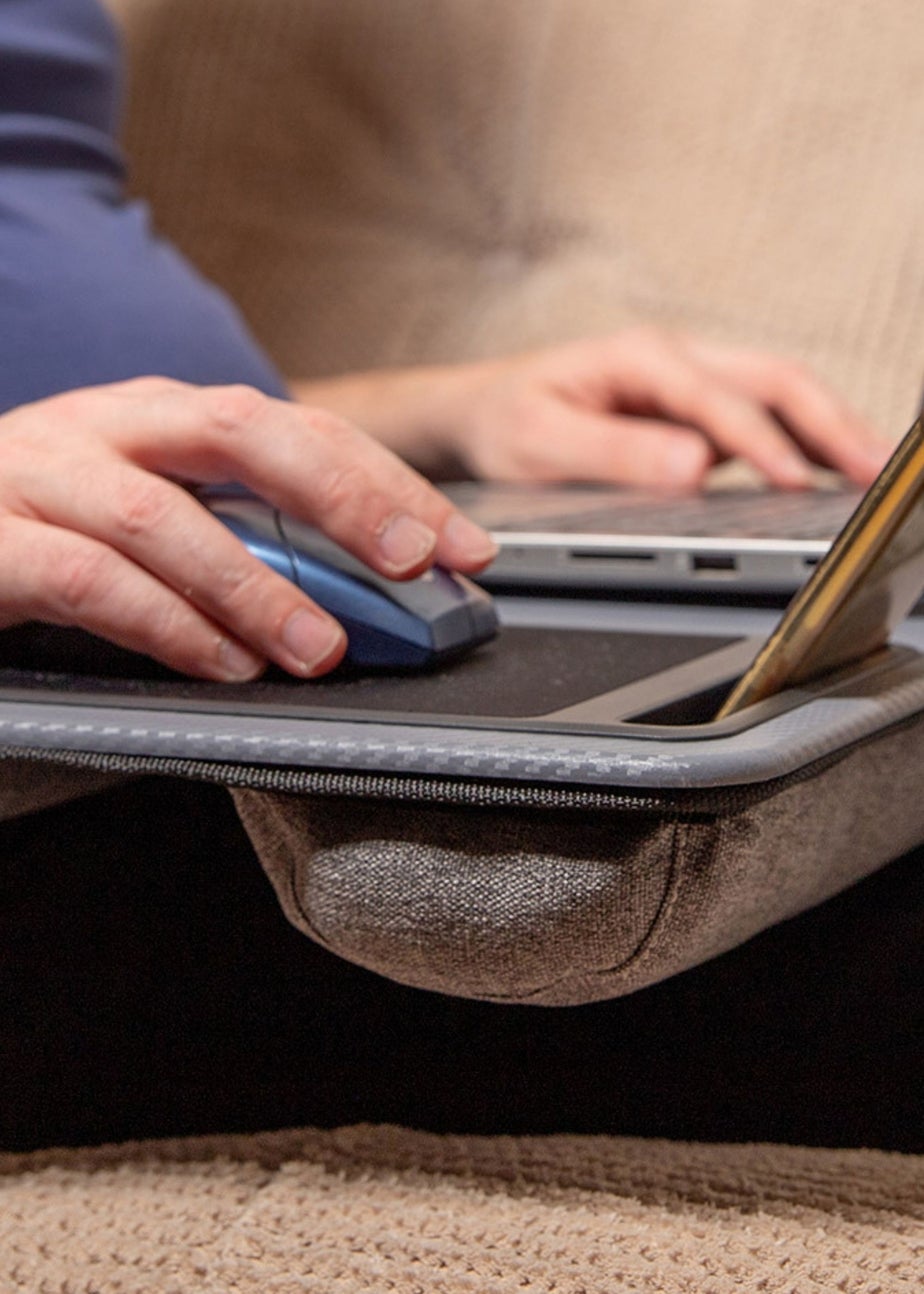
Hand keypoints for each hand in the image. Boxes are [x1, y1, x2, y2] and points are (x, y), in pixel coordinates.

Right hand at [0, 379, 496, 679]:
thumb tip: (363, 601)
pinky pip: (87, 579)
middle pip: (242, 433)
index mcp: (166, 418)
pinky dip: (166, 625)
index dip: (390, 482)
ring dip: (254, 587)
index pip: (299, 428)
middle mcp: (110, 428)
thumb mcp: (158, 518)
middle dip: (341, 497)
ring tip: (317, 647)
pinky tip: (221, 664)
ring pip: (161, 516)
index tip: (464, 544)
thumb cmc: (52, 527)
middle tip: (411, 562)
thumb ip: (244, 542)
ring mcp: (44, 476)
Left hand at [297, 330, 890, 489]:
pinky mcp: (689, 412)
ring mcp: (686, 384)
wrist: (478, 412)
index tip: (795, 486)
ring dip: (826, 430)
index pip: (720, 400)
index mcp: (639, 357)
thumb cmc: (503, 423)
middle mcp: (673, 360)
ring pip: (777, 395)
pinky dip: (800, 443)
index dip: (762, 445)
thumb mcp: (542, 445)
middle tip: (873, 473)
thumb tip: (693, 469)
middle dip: (829, 423)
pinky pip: (758, 420)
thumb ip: (615, 455)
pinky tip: (823, 474)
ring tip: (869, 475)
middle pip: (774, 380)